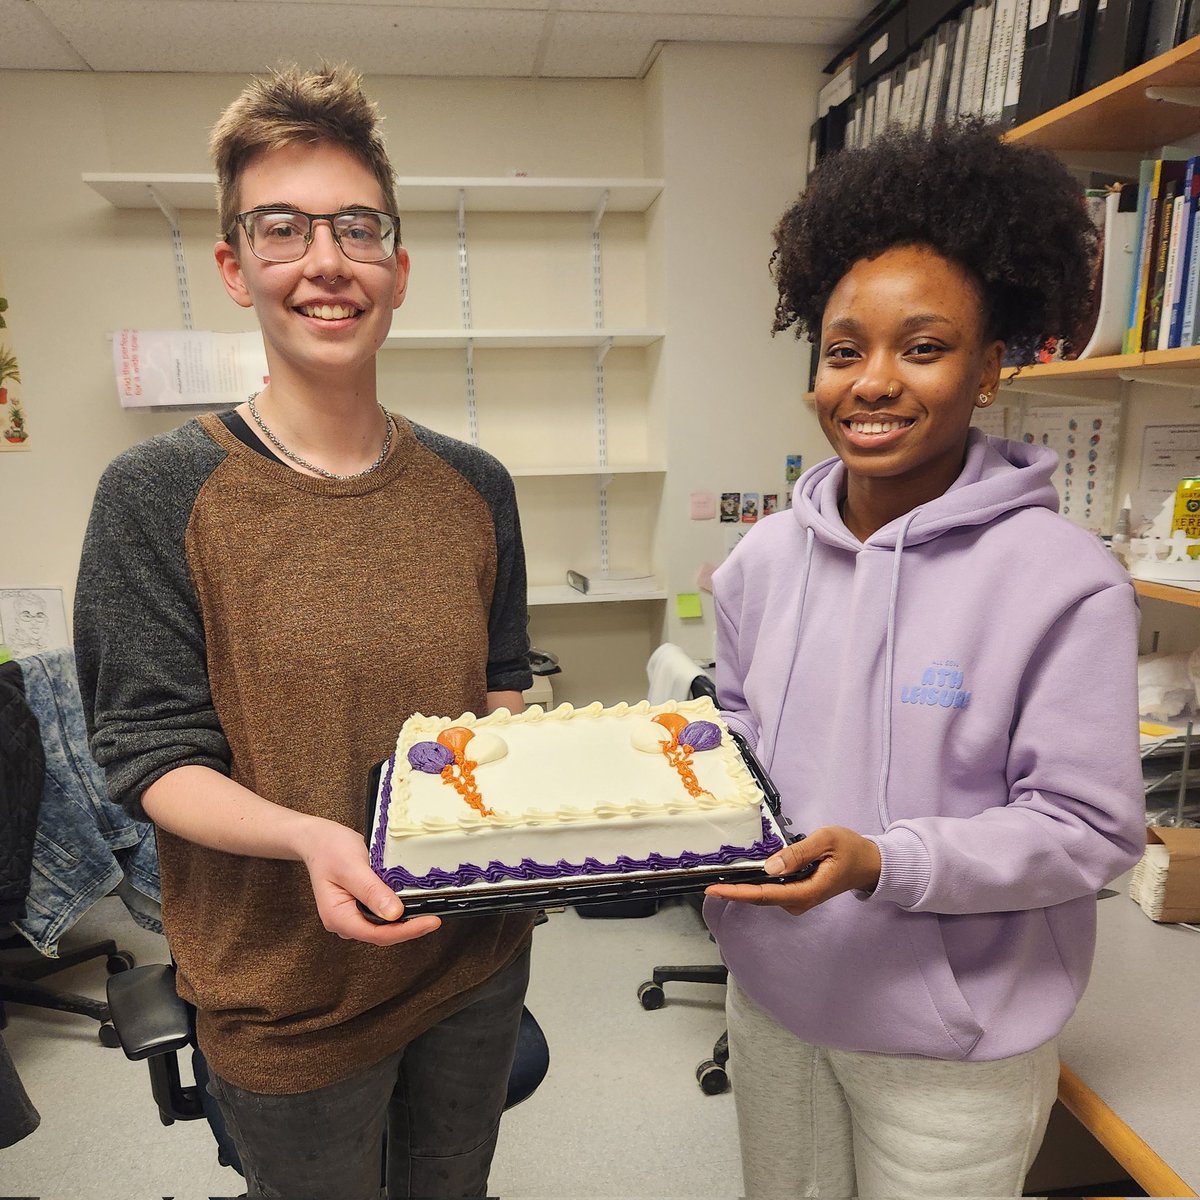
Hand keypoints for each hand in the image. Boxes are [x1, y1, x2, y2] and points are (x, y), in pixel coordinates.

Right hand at [299, 819, 441, 944]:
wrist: (318, 839)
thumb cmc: (330, 849)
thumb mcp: (352, 867)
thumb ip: (372, 891)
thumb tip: (394, 913)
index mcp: (338, 917)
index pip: (377, 934)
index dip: (406, 931)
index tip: (430, 922)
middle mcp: (344, 921)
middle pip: (382, 934)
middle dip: (409, 928)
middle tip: (435, 917)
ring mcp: (351, 915)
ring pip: (383, 926)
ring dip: (405, 921)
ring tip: (428, 911)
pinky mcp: (359, 906)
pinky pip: (381, 915)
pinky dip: (398, 911)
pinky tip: (413, 904)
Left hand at [705, 826, 881, 915]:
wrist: (869, 863)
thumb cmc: (850, 849)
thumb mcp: (825, 840)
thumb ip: (797, 853)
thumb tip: (770, 866)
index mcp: (806, 891)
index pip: (765, 894)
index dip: (738, 893)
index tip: (715, 889)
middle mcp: (799, 901)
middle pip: (760, 897)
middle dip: (733, 891)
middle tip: (707, 881)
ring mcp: (798, 899)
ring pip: (764, 895)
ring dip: (742, 887)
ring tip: (718, 877)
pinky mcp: (797, 893)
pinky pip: (771, 890)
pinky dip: (754, 883)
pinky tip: (741, 875)